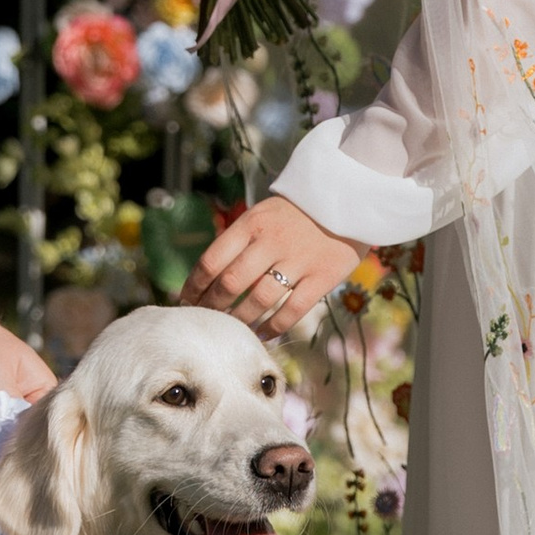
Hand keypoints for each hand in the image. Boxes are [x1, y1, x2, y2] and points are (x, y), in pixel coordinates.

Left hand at [180, 192, 365, 336]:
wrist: (347, 199)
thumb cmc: (296, 214)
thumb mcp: (263, 215)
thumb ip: (240, 241)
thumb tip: (209, 278)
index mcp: (252, 223)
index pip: (212, 259)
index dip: (194, 285)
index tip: (186, 301)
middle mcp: (271, 241)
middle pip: (231, 283)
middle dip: (212, 306)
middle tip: (206, 319)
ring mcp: (298, 260)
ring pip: (259, 300)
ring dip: (240, 319)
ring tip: (231, 329)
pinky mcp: (322, 276)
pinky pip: (292, 310)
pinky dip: (273, 326)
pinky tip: (262, 334)